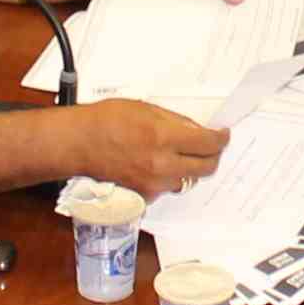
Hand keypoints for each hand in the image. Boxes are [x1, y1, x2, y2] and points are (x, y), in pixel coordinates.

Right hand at [69, 99, 228, 200]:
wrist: (80, 143)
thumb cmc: (106, 121)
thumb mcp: (147, 109)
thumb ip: (176, 121)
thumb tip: (197, 130)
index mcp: (164, 138)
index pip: (208, 143)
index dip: (221, 139)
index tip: (223, 135)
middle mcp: (162, 164)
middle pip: (206, 168)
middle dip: (213, 156)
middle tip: (212, 147)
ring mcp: (153, 183)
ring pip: (188, 179)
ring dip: (190, 168)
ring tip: (179, 154)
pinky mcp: (145, 195)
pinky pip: (168, 187)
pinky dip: (169, 177)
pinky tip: (158, 164)